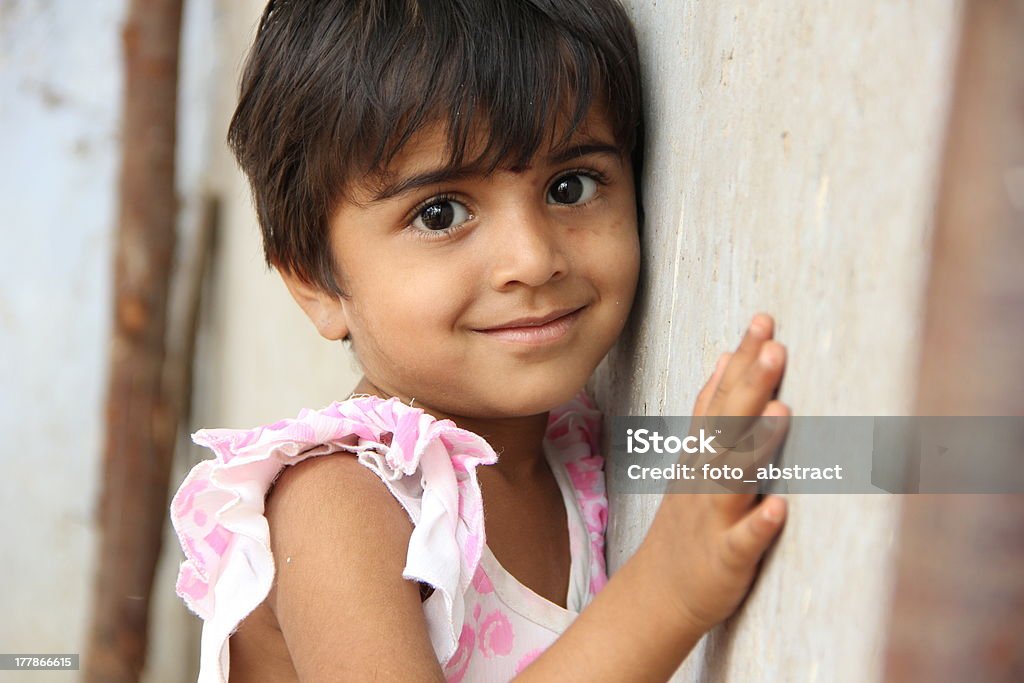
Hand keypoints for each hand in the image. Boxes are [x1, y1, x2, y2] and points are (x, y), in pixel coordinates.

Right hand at [639, 313, 789, 632]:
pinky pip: (741, 541)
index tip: (764, 320)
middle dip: (751, 385)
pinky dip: (758, 524)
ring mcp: (713, 516)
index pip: (721, 397)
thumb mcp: (695, 457)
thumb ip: (713, 409)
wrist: (661, 591)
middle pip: (727, 426)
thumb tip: (727, 359)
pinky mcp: (725, 557)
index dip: (742, 359)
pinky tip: (779, 508)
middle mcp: (704, 476)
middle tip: (775, 345)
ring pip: (732, 476)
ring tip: (781, 412)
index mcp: (702, 452)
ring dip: (756, 444)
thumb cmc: (689, 520)